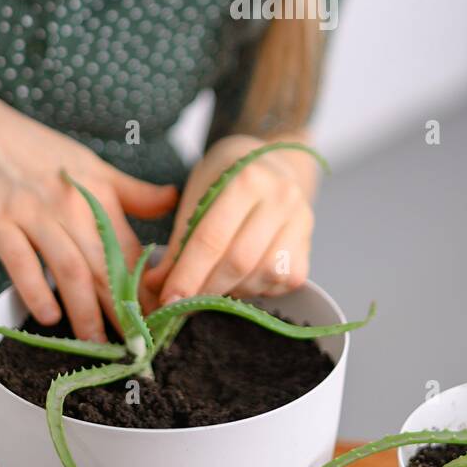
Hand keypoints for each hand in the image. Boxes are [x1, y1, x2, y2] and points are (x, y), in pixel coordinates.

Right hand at [0, 87, 177, 342]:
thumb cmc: (42, 154)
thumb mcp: (95, 168)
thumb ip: (134, 193)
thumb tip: (174, 200)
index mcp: (100, 198)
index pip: (131, 253)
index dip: (148, 291)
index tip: (160, 323)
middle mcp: (72, 209)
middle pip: (104, 267)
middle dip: (122, 311)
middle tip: (136, 347)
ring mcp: (34, 216)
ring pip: (69, 269)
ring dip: (84, 310)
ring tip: (95, 344)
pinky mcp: (0, 223)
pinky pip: (21, 261)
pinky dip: (35, 290)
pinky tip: (47, 315)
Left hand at [142, 133, 317, 307]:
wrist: (270, 162)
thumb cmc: (225, 177)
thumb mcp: (196, 195)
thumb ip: (178, 241)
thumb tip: (157, 287)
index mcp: (246, 178)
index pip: (212, 238)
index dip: (188, 275)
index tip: (168, 301)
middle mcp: (280, 197)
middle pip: (240, 261)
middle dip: (207, 290)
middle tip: (184, 304)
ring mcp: (301, 219)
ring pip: (264, 275)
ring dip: (233, 291)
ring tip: (213, 286)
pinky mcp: (309, 242)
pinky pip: (285, 280)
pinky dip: (259, 288)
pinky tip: (242, 279)